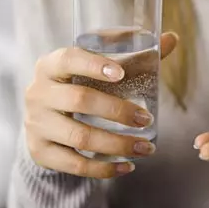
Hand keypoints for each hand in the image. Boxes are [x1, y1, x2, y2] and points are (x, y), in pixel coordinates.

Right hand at [24, 32, 177, 178]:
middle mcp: (38, 93)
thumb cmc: (81, 86)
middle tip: (147, 119)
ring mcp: (36, 124)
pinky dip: (103, 169)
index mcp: (50, 65)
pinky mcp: (40, 152)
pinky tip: (127, 167)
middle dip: (118, 111)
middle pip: (79, 100)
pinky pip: (74, 164)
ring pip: (79, 137)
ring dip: (117, 144)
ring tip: (146, 148)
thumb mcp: (100, 69)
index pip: (69, 59)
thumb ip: (135, 55)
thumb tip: (172, 38)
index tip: (121, 74)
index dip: (94, 65)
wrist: (46, 120)